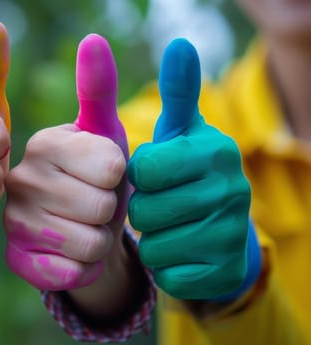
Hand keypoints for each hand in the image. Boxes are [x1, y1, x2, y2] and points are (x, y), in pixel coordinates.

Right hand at [4, 34, 129, 290]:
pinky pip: (70, 274)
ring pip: (90, 244)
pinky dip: (80, 268)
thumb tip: (93, 40)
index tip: (102, 173)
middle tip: (90, 204)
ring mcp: (10, 223)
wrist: (68, 227)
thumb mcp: (99, 132)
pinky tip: (64, 254)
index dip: (120, 178)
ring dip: (98, 241)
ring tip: (80, 227)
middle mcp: (16, 180)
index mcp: (41, 144)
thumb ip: (97, 88)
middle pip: (102, 208)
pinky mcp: (13, 261)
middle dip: (109, 211)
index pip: (112, 167)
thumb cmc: (90, 175)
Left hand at [127, 39, 250, 299]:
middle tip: (160, 204)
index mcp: (214, 151)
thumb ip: (178, 92)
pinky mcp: (224, 271)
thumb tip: (180, 44)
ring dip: (151, 239)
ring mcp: (231, 234)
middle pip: (144, 211)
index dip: (137, 176)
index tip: (153, 175)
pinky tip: (180, 252)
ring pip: (153, 246)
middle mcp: (230, 190)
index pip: (142, 170)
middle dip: (143, 210)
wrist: (223, 229)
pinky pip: (168, 276)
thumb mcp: (182, 132)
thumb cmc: (188, 173)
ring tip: (170, 227)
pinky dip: (165, 267)